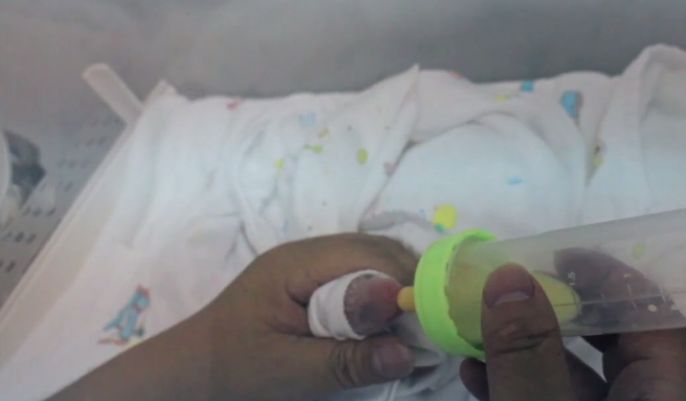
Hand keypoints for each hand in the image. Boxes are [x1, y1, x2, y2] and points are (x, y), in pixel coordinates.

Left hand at [50, 234, 417, 400]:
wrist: (192, 371)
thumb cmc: (234, 371)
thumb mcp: (289, 372)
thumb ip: (346, 359)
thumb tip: (408, 350)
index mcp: (296, 264)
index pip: (367, 256)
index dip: (405, 283)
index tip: (431, 321)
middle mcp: (306, 252)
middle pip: (376, 251)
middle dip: (408, 284)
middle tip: (428, 327)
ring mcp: (310, 263)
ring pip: (373, 261)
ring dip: (398, 289)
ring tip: (413, 328)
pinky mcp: (313, 279)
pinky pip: (360, 276)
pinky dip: (381, 297)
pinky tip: (387, 325)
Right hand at [458, 264, 685, 400]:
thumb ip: (528, 351)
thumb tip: (509, 277)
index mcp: (664, 397)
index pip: (653, 316)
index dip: (610, 278)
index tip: (559, 256)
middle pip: (613, 344)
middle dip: (557, 309)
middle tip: (514, 286)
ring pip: (575, 377)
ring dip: (524, 348)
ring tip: (479, 324)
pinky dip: (516, 383)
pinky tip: (474, 373)